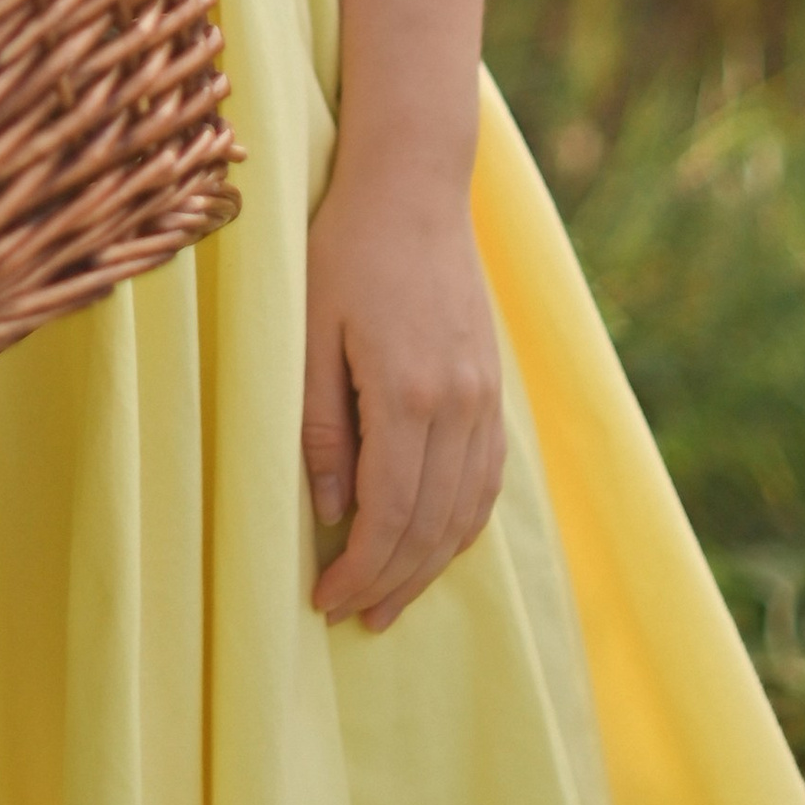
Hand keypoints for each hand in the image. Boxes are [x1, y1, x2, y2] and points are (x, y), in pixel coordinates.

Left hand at [302, 151, 504, 632]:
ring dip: (431, 564)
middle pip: (432, 525)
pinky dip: (463, 523)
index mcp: (408, 394)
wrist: (413, 187)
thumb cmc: (344, 249)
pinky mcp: (494, 386)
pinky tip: (436, 542)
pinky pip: (488, 477)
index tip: (325, 600)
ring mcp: (485, 396)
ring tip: (391, 599)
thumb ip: (322, 425)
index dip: (359, 569)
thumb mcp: (309, 331)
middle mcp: (459, 404)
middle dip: (392, 581)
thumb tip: (335, 512)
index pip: (389, 514)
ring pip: (468, 510)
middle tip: (353, 617)